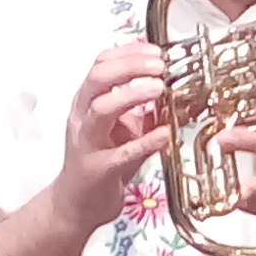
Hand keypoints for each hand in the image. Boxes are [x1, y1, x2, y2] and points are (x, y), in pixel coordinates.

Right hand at [49, 41, 170, 232]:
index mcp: (88, 102)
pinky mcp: (98, 170)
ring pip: (101, 109)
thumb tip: (178, 89)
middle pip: (98, 79)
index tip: (155, 51)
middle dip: (130, 66)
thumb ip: (147, 109)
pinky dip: (144, 141)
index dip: (129, 52)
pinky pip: (120, 154)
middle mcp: (83, 118)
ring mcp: (88, 143)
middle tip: (159, 66)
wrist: (77, 204)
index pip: (102, 64)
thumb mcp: (125, 129)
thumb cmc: (102, 162)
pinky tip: (164, 134)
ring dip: (131, 94)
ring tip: (159, 88)